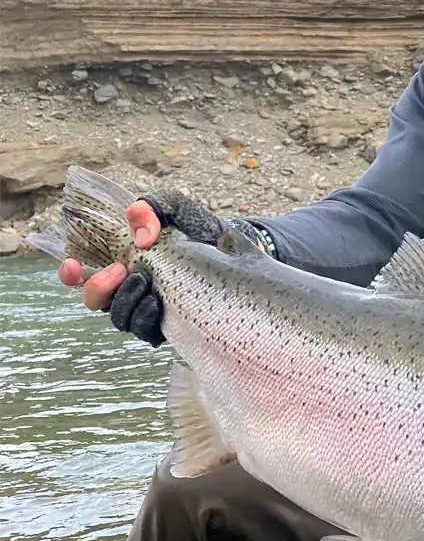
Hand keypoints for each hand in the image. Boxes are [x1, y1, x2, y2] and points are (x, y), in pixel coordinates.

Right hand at [57, 190, 234, 347]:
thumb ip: (152, 208)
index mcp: (123, 261)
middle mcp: (130, 287)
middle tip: (120, 270)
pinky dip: (146, 318)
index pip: (83, 273)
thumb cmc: (198, 227)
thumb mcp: (175, 207)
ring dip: (125, 301)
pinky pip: (145, 332)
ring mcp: (148, 308)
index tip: (70, 265)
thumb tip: (140, 236)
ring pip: (119, 318)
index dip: (70, 275)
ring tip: (146, 282)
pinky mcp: (169, 325)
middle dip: (97, 288)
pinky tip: (158, 303)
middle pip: (95, 301)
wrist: (236, 248)